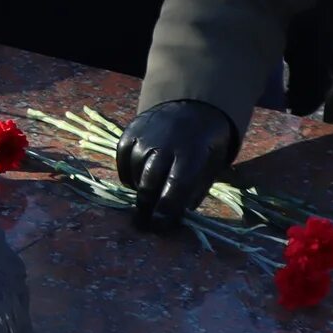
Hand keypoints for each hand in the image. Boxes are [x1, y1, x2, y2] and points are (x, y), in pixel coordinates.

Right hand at [114, 101, 234, 230]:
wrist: (193, 108)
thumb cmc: (204, 147)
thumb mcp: (210, 168)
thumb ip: (194, 192)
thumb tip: (173, 218)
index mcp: (192, 153)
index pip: (177, 186)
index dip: (168, 209)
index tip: (161, 224)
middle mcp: (167, 143)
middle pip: (150, 182)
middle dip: (146, 206)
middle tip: (144, 224)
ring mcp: (147, 135)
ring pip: (135, 172)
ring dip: (139, 188)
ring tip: (147, 195)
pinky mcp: (132, 130)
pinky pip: (123, 159)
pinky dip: (127, 174)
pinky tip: (136, 180)